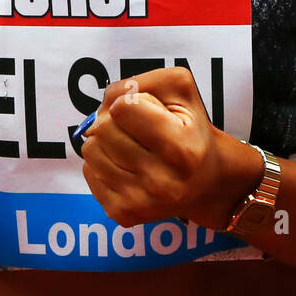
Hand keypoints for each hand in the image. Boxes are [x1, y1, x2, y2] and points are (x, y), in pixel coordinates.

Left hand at [79, 66, 259, 230]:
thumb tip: (103, 106)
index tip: (148, 111)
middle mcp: (162, 182)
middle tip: (137, 128)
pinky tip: (126, 166)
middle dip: (115, 120)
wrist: (206, 181)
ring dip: (105, 141)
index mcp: (181, 149)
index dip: (131, 101)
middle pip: (102, 129)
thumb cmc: (191, 129)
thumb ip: (140, 82)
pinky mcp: (123, 213)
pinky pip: (89, 172)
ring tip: (131, 146)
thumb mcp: (181, 90)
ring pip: (90, 149)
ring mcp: (141, 202)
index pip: (122, 107)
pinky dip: (102, 163)